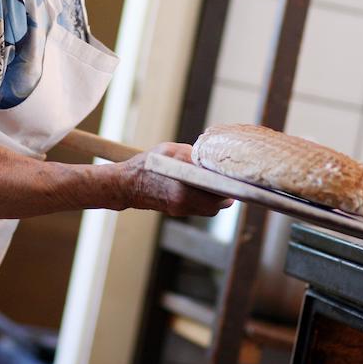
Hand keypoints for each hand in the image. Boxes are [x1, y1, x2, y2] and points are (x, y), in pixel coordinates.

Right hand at [118, 142, 233, 216]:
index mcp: (183, 189)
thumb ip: (193, 156)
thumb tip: (211, 159)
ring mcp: (181, 209)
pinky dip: (206, 199)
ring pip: (210, 209)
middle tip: (231, 179)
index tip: (237, 178)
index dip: (230, 186)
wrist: (125, 185)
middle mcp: (184, 203)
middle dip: (226, 193)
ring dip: (217, 198)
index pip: (218, 192)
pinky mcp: (177, 211)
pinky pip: (199, 208)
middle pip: (217, 204)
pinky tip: (205, 187)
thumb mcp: (170, 152)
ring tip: (219, 182)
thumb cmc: (146, 165)